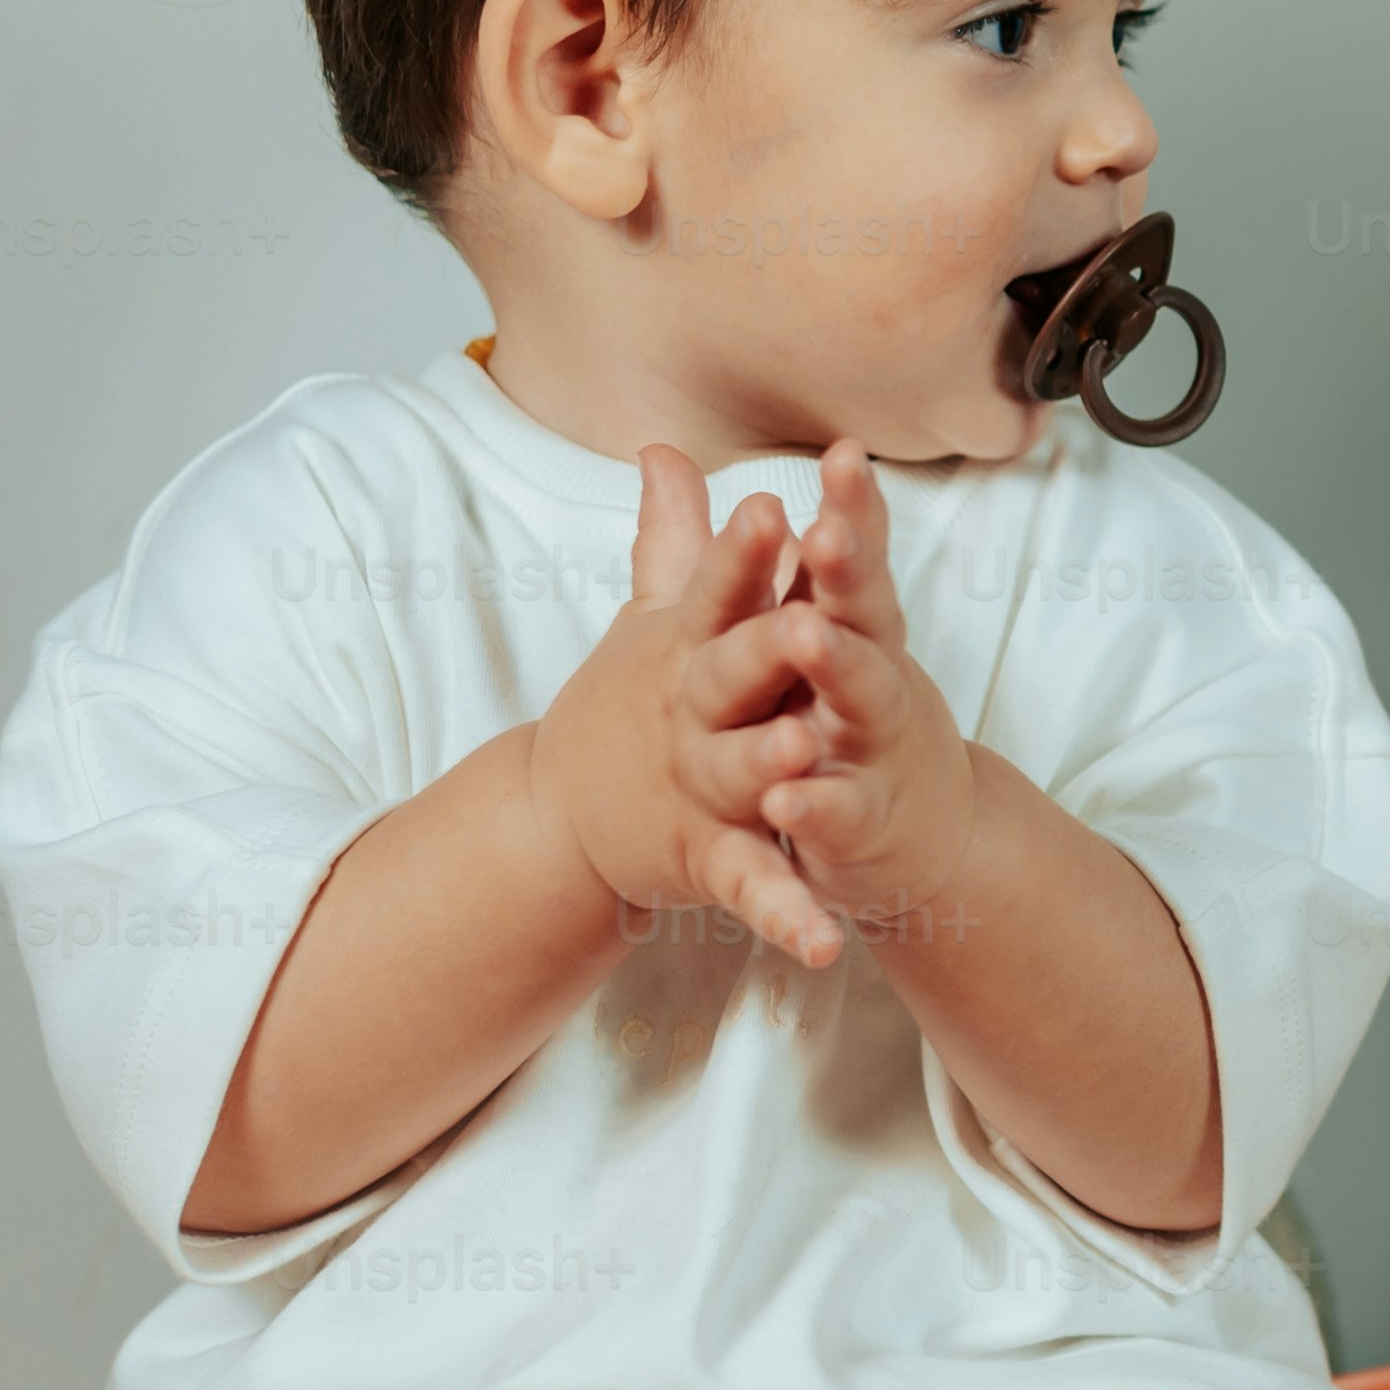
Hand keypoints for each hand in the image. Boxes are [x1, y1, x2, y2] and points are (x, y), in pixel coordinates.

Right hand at [527, 447, 853, 967]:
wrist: (563, 815)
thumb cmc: (630, 700)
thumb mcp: (651, 618)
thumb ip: (670, 537)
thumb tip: (663, 447)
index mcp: (686, 647)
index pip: (716, 588)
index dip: (741, 551)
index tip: (771, 505)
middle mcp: (690, 712)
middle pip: (728, 673)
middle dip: (766, 647)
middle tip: (808, 620)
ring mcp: (697, 788)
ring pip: (737, 775)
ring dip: (768, 770)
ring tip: (802, 761)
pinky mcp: (707, 860)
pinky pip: (752, 887)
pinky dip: (787, 915)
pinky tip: (827, 942)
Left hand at [704, 446, 1006, 970]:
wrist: (920, 836)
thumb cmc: (843, 713)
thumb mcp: (796, 629)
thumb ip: (724, 549)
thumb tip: (659, 454)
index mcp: (851, 629)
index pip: (850, 558)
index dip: (850, 509)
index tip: (843, 454)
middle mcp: (869, 678)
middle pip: (862, 614)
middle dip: (846, 573)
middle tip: (824, 531)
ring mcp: (870, 750)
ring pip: (860, 705)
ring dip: (841, 670)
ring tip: (808, 634)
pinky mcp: (858, 826)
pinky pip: (836, 817)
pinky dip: (817, 811)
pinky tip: (786, 803)